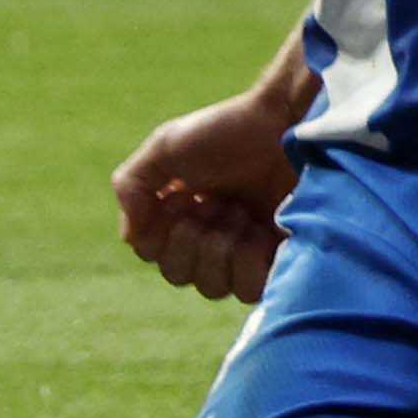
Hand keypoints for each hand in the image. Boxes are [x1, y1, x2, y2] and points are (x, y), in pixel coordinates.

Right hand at [112, 73, 304, 302]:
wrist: (286, 125)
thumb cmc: (228, 131)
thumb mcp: (166, 146)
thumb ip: (132, 186)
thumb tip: (131, 237)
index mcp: (178, 214)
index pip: (151, 253)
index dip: (162, 230)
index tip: (182, 195)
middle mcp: (208, 238)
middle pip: (178, 275)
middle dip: (193, 237)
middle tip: (216, 201)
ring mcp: (243, 253)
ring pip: (212, 288)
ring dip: (220, 248)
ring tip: (240, 213)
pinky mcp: (275, 261)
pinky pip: (249, 292)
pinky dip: (247, 262)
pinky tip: (259, 230)